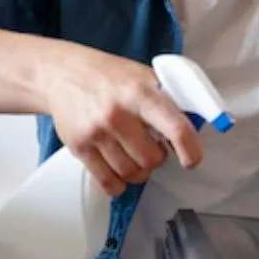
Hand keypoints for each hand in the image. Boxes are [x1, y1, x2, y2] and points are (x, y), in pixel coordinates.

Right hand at [43, 43, 201, 195]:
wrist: (62, 73)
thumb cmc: (109, 75)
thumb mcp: (144, 76)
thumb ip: (169, 99)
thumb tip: (197, 123)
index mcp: (141, 93)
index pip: (175, 128)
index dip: (190, 150)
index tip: (192, 160)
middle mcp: (118, 114)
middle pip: (151, 159)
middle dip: (157, 158)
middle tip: (152, 147)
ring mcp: (96, 132)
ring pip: (131, 173)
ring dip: (139, 171)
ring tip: (136, 156)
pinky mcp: (78, 147)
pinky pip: (107, 182)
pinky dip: (119, 184)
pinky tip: (120, 172)